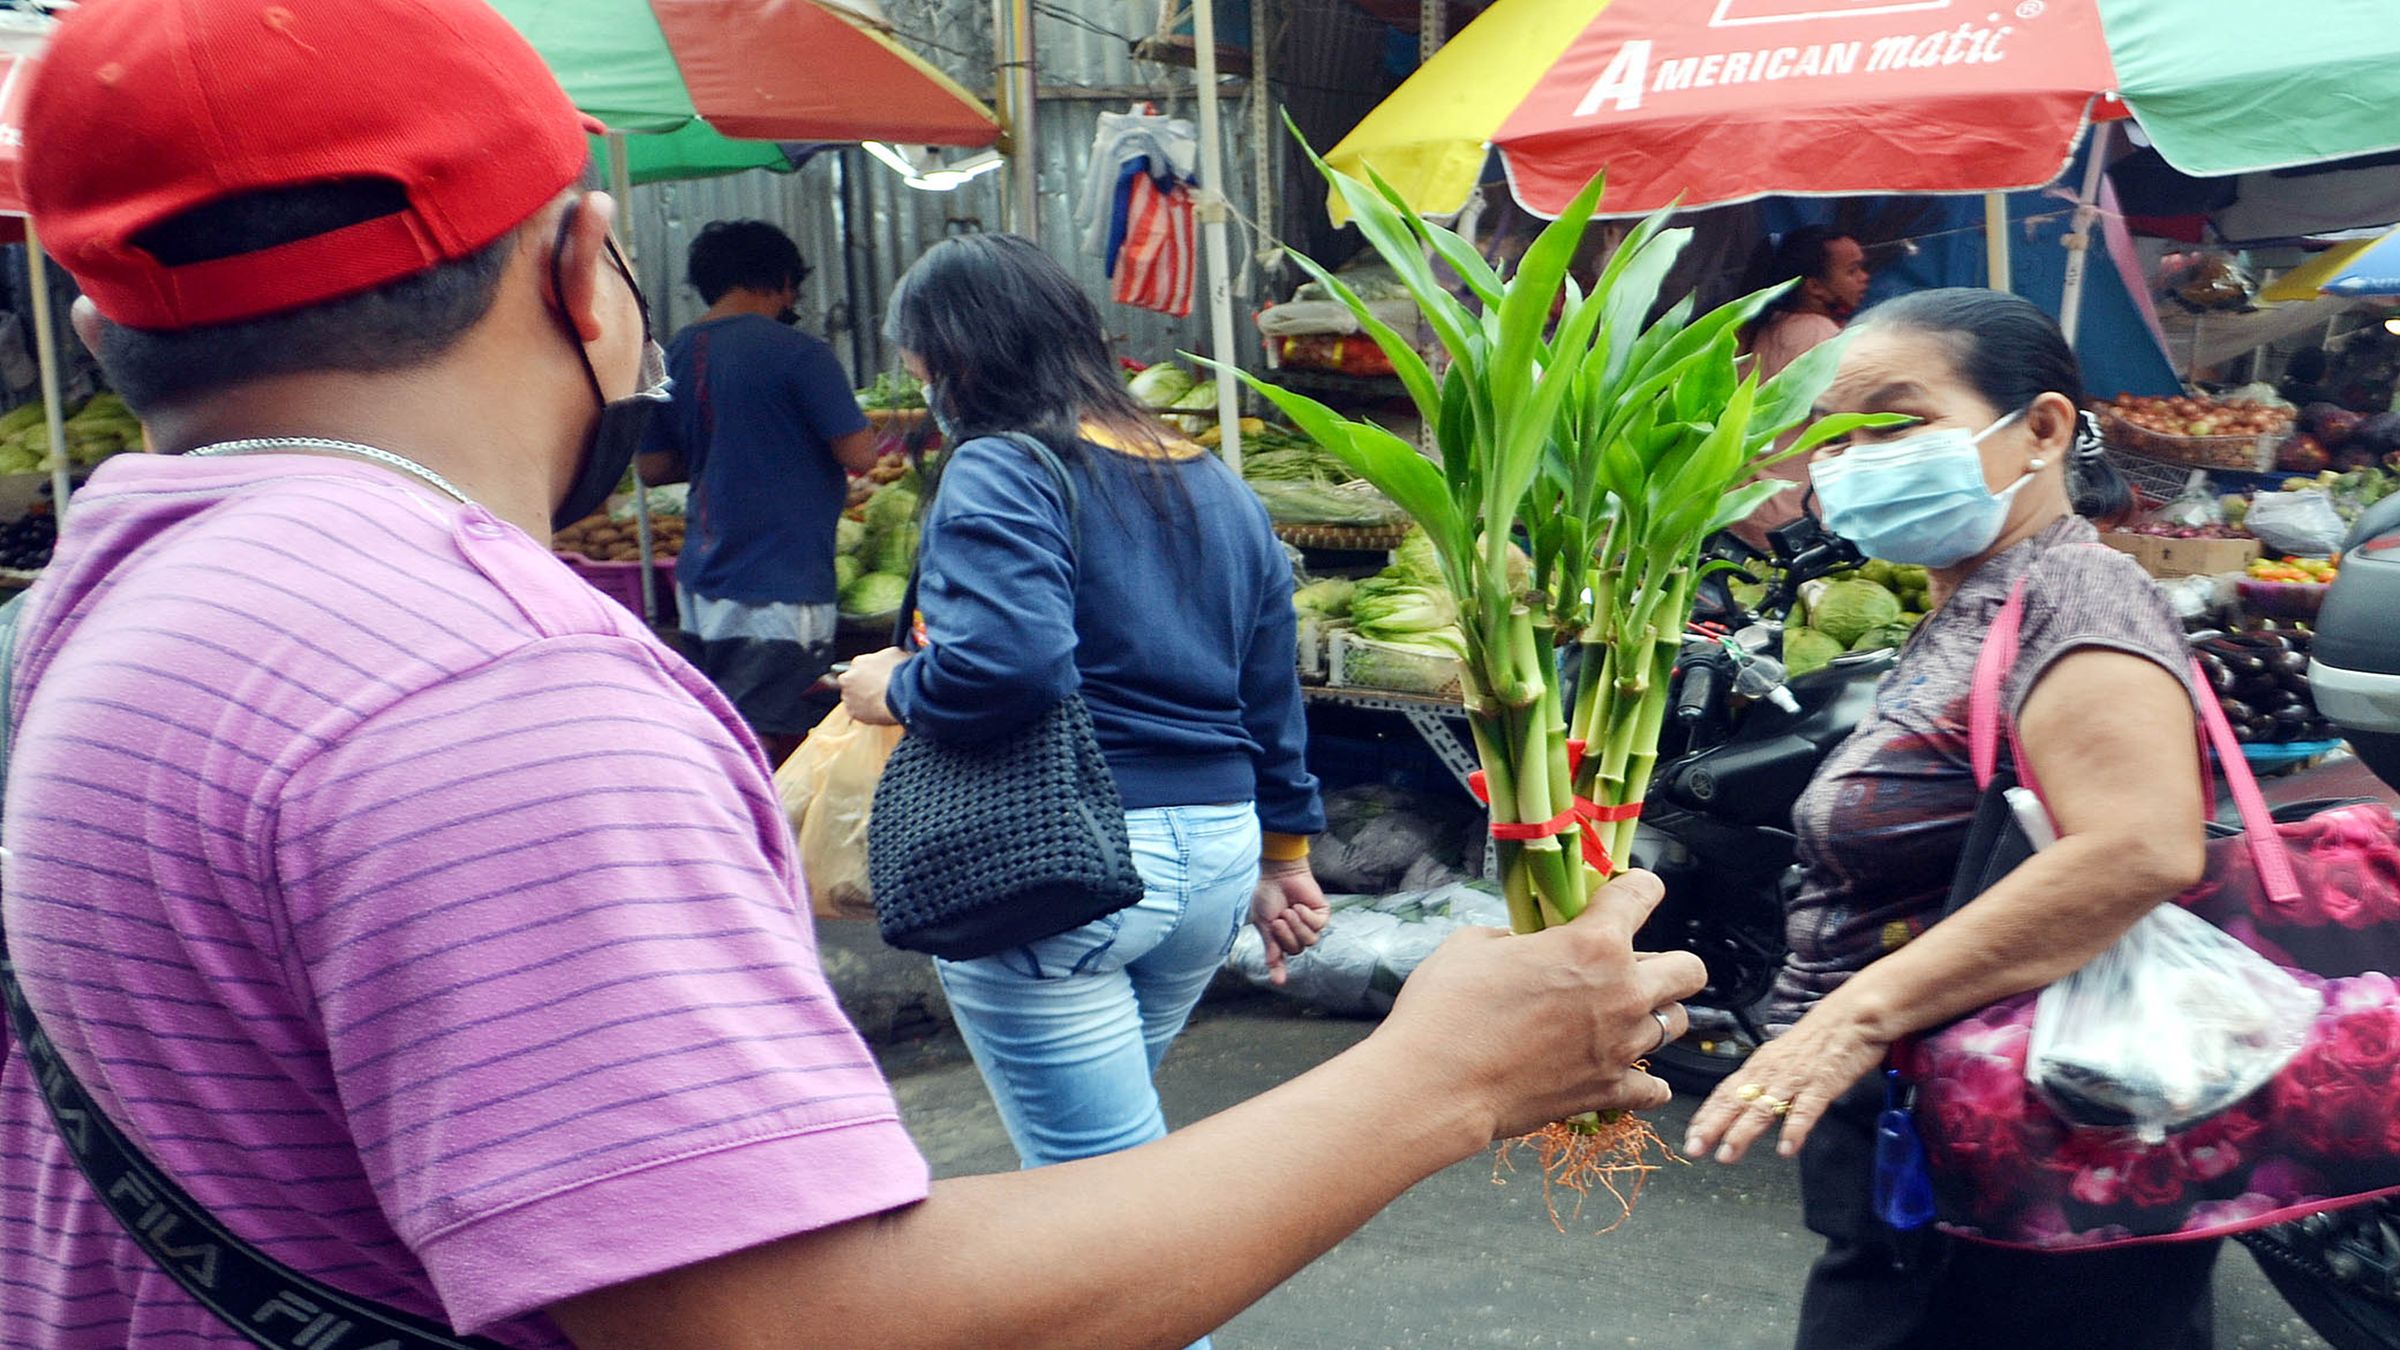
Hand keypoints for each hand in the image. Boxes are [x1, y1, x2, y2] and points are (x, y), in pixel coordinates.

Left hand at [838, 648, 906, 726]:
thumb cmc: (900, 674)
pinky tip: (878, 709)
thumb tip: (887, 658)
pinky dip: (865, 711)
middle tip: (878, 689)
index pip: (858, 665)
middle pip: (851, 681)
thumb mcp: (894, 653)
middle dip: (862, 684)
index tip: (877, 676)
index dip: (869, 671)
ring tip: (880, 700)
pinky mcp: (853, 712)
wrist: (901, 696)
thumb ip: (883, 656)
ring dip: (862, 698)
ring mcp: (849, 696)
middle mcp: (848, 678)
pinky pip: (857, 711)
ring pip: (853, 697)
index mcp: (858, 662)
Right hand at [1251, 857, 1330, 985]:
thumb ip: (1271, 946)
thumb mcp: (1264, 923)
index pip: (1280, 959)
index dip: (1279, 970)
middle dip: (1286, 935)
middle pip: (1296, 949)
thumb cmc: (1267, 895)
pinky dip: (1306, 916)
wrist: (1278, 874)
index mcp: (1280, 937)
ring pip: (1309, 940)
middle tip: (1279, 919)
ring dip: (1297, 925)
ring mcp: (1310, 925)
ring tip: (1289, 910)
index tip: (1278, 982)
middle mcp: (1296, 934)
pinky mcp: (1321, 915)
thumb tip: (1272, 967)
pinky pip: (1317, 926)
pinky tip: (1299, 906)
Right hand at [1373, 870, 1705, 1141]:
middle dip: (1671, 964)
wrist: (1437, 1085)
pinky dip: (1644, 1083)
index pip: (1641, 894)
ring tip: (1624, 1019)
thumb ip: (1516, 938)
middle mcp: (1622, 992)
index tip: (1636, 891)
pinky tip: (1622, 1071)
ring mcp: (1621, 1046)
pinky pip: (1654, 1089)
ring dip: (1654, 1016)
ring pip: (1676, 1025)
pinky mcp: (1609, 1091)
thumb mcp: (1474, 945)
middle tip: (1639, 968)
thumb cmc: (1446, 1008)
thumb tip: (1527, 947)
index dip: (1641, 886)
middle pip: (1689, 970)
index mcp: (1592, 943)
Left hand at [1683, 997, 1888, 1163]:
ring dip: (1743, 1132)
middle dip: (1712, 1126)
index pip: (1725, 1092)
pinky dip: (1794, 1128)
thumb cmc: (1820, 1038)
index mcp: (1761, 1065)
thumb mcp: (1782, 1057)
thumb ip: (1765, 1081)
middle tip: (1694, 1148)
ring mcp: (1796, 1078)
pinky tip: (1786, 1148)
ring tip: (1727, 1153)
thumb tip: (1744, 1102)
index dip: (1706, 1115)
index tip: (1691, 1136)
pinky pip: (1806, 1108)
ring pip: (1764, 1107)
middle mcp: (1772, 1071)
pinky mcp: (1823, 1082)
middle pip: (1736, 1101)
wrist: (1852, 1017)